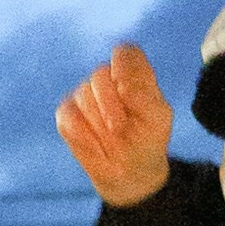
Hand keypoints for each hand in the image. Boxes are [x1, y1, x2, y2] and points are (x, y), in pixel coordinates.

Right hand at [57, 42, 174, 208]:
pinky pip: (68, 116)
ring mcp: (84, 93)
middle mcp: (107, 78)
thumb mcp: (157, 118)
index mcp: (133, 73)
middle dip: (111, 106)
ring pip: (83, 95)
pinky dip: (85, 136)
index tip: (130, 95)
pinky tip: (98, 148)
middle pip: (100, 73)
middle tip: (121, 129)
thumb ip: (144, 96)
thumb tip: (121, 86)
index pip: (126, 53)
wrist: (131, 172)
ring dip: (100, 125)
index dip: (124, 71)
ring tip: (113, 140)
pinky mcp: (67, 112)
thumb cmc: (148, 139)